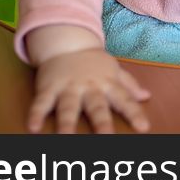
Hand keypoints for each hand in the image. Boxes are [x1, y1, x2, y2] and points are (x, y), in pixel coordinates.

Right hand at [28, 47, 150, 133]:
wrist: (66, 43)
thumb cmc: (93, 63)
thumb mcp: (113, 70)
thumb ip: (129, 84)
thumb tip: (146, 96)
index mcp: (107, 83)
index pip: (124, 99)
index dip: (134, 113)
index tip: (143, 128)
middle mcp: (88, 86)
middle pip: (96, 106)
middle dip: (101, 122)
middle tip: (106, 137)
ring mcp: (68, 87)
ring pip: (68, 106)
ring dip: (67, 122)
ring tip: (65, 137)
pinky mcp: (48, 87)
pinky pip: (41, 102)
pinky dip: (36, 114)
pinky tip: (33, 127)